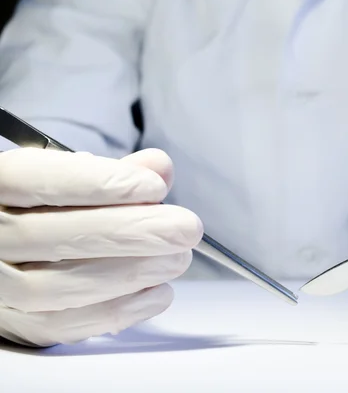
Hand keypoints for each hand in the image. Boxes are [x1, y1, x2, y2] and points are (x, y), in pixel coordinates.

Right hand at [0, 148, 201, 346]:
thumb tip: (159, 166)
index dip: (99, 183)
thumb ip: (114, 173)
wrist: (12, 255)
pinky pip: (64, 325)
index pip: (36, 181)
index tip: (154, 187)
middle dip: (131, 232)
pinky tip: (158, 292)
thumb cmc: (47, 210)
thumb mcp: (71, 179)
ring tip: (177, 259)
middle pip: (53, 237)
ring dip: (130, 273)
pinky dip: (118, 310)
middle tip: (185, 228)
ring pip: (57, 287)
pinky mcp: (19, 324)